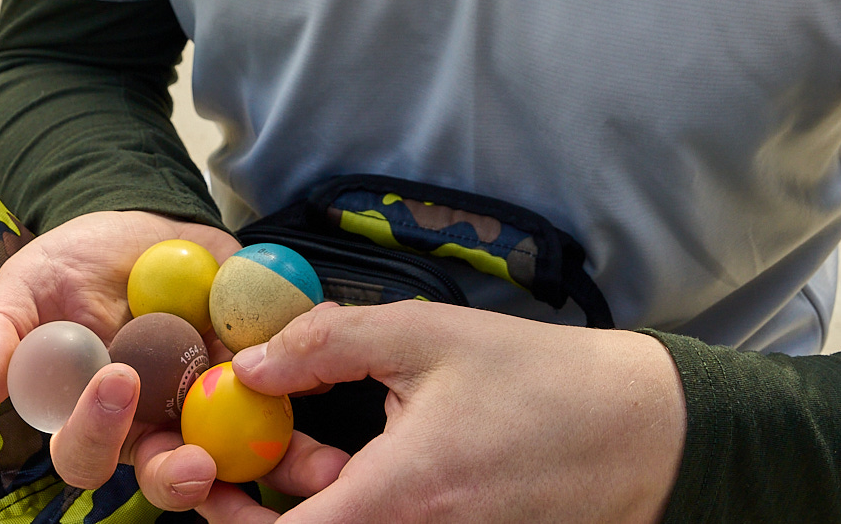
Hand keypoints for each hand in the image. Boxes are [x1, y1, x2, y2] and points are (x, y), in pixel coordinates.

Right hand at [0, 212, 349, 511]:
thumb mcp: (23, 286)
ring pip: (239, 456)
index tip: (116, 380)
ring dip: (270, 463)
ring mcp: (206, 405)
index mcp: (91, 418)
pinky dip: (308, 391)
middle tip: (202, 460)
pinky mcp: (256, 373)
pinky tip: (326, 376)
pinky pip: (285, 394)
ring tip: (300, 464)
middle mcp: (151, 425)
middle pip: (169, 476)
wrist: (134, 231)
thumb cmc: (68, 269)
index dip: (98, 432)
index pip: (86, 454)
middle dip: (186, 477)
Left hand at [209, 302, 685, 523]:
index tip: (197, 469)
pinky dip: (356, 495)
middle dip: (261, 492)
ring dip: (311, 492)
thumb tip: (251, 362)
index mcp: (399, 499)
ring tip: (310, 423)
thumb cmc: (543, 380)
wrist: (643, 432)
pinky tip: (363, 441)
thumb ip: (328, 343)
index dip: (224, 514)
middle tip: (238, 437)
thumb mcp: (427, 334)